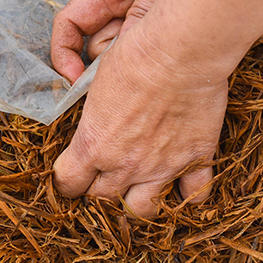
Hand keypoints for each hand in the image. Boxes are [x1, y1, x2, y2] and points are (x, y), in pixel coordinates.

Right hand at [50, 0, 202, 82]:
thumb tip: (125, 64)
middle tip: (134, 80)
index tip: (73, 79)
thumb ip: (143, 19)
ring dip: (138, 62)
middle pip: (98, 47)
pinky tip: (178, 60)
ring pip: (126, 51)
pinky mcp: (164, 20)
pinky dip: (158, 57)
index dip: (64, 55)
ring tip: (166, 63)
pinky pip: (151, 47)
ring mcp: (141, 13)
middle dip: (108, 66)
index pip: (70, 26)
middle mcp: (119, 3)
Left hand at [52, 17, 227, 217]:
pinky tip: (182, 188)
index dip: (68, 181)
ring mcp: (162, 166)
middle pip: (102, 201)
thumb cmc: (133, 58)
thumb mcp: (95, 87)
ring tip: (137, 192)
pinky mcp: (195, 159)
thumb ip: (92, 122)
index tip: (71, 175)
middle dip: (98, 194)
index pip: (68, 183)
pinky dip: (187, 195)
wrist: (179, 52)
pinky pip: (193, 195)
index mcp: (93, 145)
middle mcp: (124, 164)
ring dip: (136, 204)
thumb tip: (89, 131)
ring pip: (143, 211)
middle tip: (102, 182)